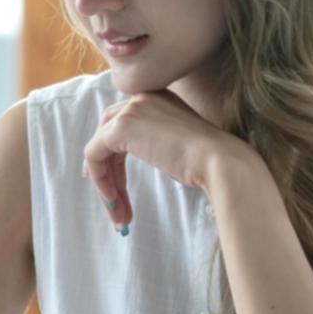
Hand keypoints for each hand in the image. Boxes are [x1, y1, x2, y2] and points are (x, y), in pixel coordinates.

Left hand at [82, 89, 234, 229]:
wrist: (218, 161)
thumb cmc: (205, 162)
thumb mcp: (174, 145)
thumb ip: (150, 142)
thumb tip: (119, 164)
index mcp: (157, 97)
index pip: (123, 123)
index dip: (113, 154)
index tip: (113, 183)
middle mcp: (141, 97)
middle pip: (107, 133)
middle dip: (108, 171)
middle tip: (113, 201)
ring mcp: (130, 110)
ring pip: (99, 148)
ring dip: (106, 183)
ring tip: (119, 216)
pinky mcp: (119, 128)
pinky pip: (94, 155)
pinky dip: (100, 181)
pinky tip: (112, 202)